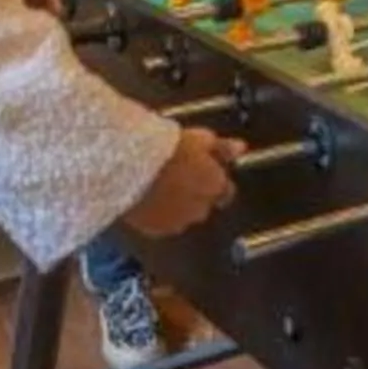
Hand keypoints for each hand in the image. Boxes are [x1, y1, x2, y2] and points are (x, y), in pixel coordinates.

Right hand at [124, 127, 243, 236]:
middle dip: (194, 194)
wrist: (128, 164)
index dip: (214, 181)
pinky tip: (147, 197)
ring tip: (158, 184)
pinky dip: (158, 214)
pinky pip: (161, 224)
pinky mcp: (155, 230)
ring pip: (183, 216)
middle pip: (204, 205)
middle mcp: (201, 209)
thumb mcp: (197, 138)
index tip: (203, 172)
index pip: (226, 192)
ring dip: (176, 205)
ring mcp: (178, 222)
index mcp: (214, 185)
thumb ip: (221, 147)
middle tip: (177, 174)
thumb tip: (239, 148)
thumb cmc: (161, 148)